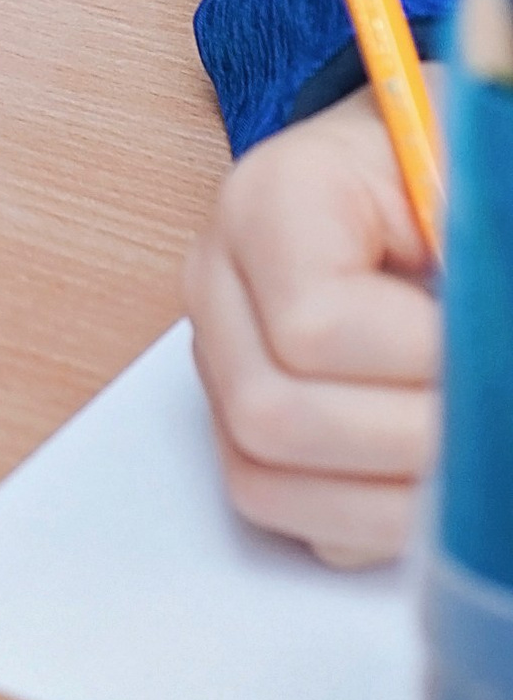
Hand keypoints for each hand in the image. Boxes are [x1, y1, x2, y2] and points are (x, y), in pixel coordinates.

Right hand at [185, 86, 440, 564]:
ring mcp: (217, 351)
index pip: (312, 327)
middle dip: (401, 446)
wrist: (402, 175)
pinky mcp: (233, 412)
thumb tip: (483, 365)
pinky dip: (360, 523)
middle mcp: (218, 278)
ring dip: (382, 502)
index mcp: (270, 201)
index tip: (480, 351)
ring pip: (260, 475)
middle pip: (270, 414)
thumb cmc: (436, 176)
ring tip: (460, 463)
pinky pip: (278, 508)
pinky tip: (418, 483)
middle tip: (480, 429)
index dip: (415, 364)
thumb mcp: (464, 198)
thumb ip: (475, 277)